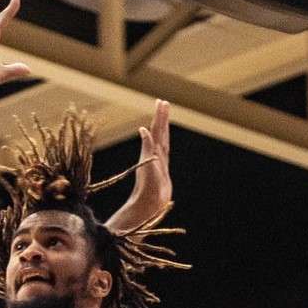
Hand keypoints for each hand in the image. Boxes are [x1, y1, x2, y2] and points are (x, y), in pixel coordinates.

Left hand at [130, 100, 171, 219]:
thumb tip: (143, 130)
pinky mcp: (162, 170)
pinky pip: (164, 152)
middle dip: (162, 118)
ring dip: (163, 128)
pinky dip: (164, 145)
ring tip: (164, 117)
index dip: (160, 117)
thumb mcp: (147, 166)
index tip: (161, 102)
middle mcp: (154, 154)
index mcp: (152, 151)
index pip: (157, 130)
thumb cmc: (147, 188)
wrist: (148, 205)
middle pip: (160, 132)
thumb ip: (147, 147)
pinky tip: (161, 143)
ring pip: (162, 140)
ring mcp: (158, 162)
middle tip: (163, 103)